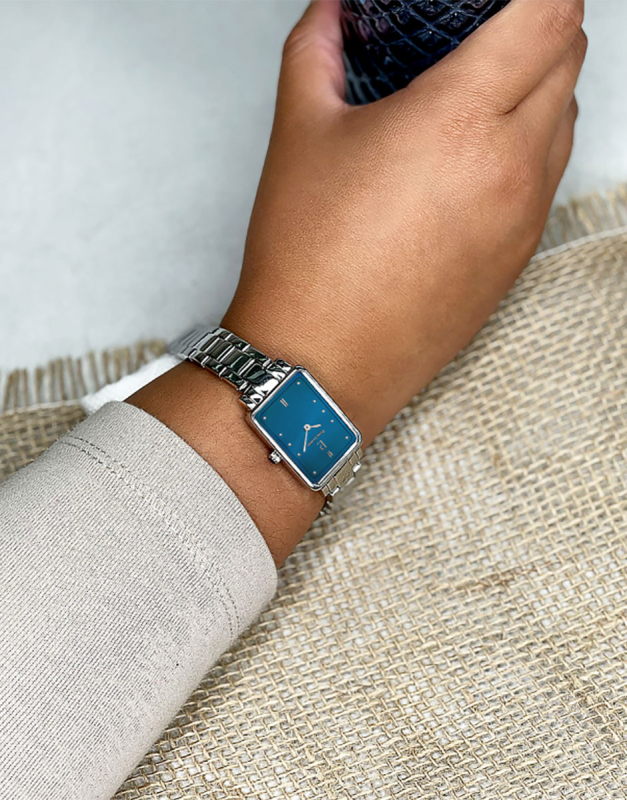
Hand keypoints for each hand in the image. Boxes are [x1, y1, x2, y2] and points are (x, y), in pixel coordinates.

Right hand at [131, 0, 585, 564]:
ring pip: (566, 122)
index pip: (550, 14)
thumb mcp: (300, 134)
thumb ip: (319, 48)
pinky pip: (548, 180)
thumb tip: (333, 11)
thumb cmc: (308, 261)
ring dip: (539, 90)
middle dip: (539, 28)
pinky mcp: (517, 260)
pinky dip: (529, 150)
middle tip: (487, 32)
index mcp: (460, 119)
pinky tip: (474, 163)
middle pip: (569, 60)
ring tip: (478, 97)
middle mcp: (511, 166)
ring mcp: (523, 218)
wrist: (320, 364)